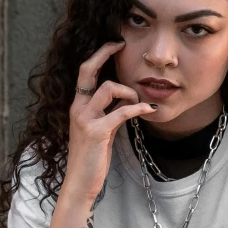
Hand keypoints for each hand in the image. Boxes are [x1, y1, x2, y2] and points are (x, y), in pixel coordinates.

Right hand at [64, 38, 153, 208]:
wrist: (81, 182)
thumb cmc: (92, 158)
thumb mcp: (100, 130)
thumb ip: (109, 113)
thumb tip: (127, 100)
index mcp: (78, 106)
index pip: (84, 72)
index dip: (98, 55)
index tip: (114, 44)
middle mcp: (78, 108)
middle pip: (87, 70)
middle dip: (104, 53)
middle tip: (120, 45)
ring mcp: (85, 119)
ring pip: (108, 87)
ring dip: (128, 91)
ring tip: (139, 102)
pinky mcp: (96, 132)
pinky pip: (121, 111)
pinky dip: (138, 108)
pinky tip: (149, 109)